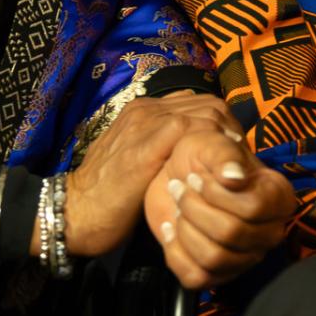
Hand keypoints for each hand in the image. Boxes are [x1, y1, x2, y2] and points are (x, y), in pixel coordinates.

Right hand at [45, 91, 239, 258]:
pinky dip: (215, 146)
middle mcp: (147, 108)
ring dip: (229, 139)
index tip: (234, 155)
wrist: (73, 212)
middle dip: (233, 130)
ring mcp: (147, 122)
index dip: (224, 126)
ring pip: (207, 112)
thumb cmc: (108, 198)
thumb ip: (166, 152)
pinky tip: (222, 171)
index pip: (201, 104)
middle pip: (210, 104)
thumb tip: (203, 160)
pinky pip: (194, 129)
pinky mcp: (149, 142)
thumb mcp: (141, 166)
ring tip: (236, 169)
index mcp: (145, 111)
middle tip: (242, 163)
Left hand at [144, 129, 295, 288]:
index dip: (217, 194)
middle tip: (181, 188)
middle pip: (231, 234)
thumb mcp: (211, 143)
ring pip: (213, 258)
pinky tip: (171, 228)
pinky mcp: (218, 275)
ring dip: (185, 228)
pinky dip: (175, 252)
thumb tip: (234, 177)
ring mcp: (245, 257)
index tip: (197, 177)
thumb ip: (225, 155)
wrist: (175, 175)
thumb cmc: (199, 157)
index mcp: (277, 197)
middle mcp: (269, 232)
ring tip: (178, 207)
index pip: (254, 208)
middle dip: (195, 208)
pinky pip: (196, 277)